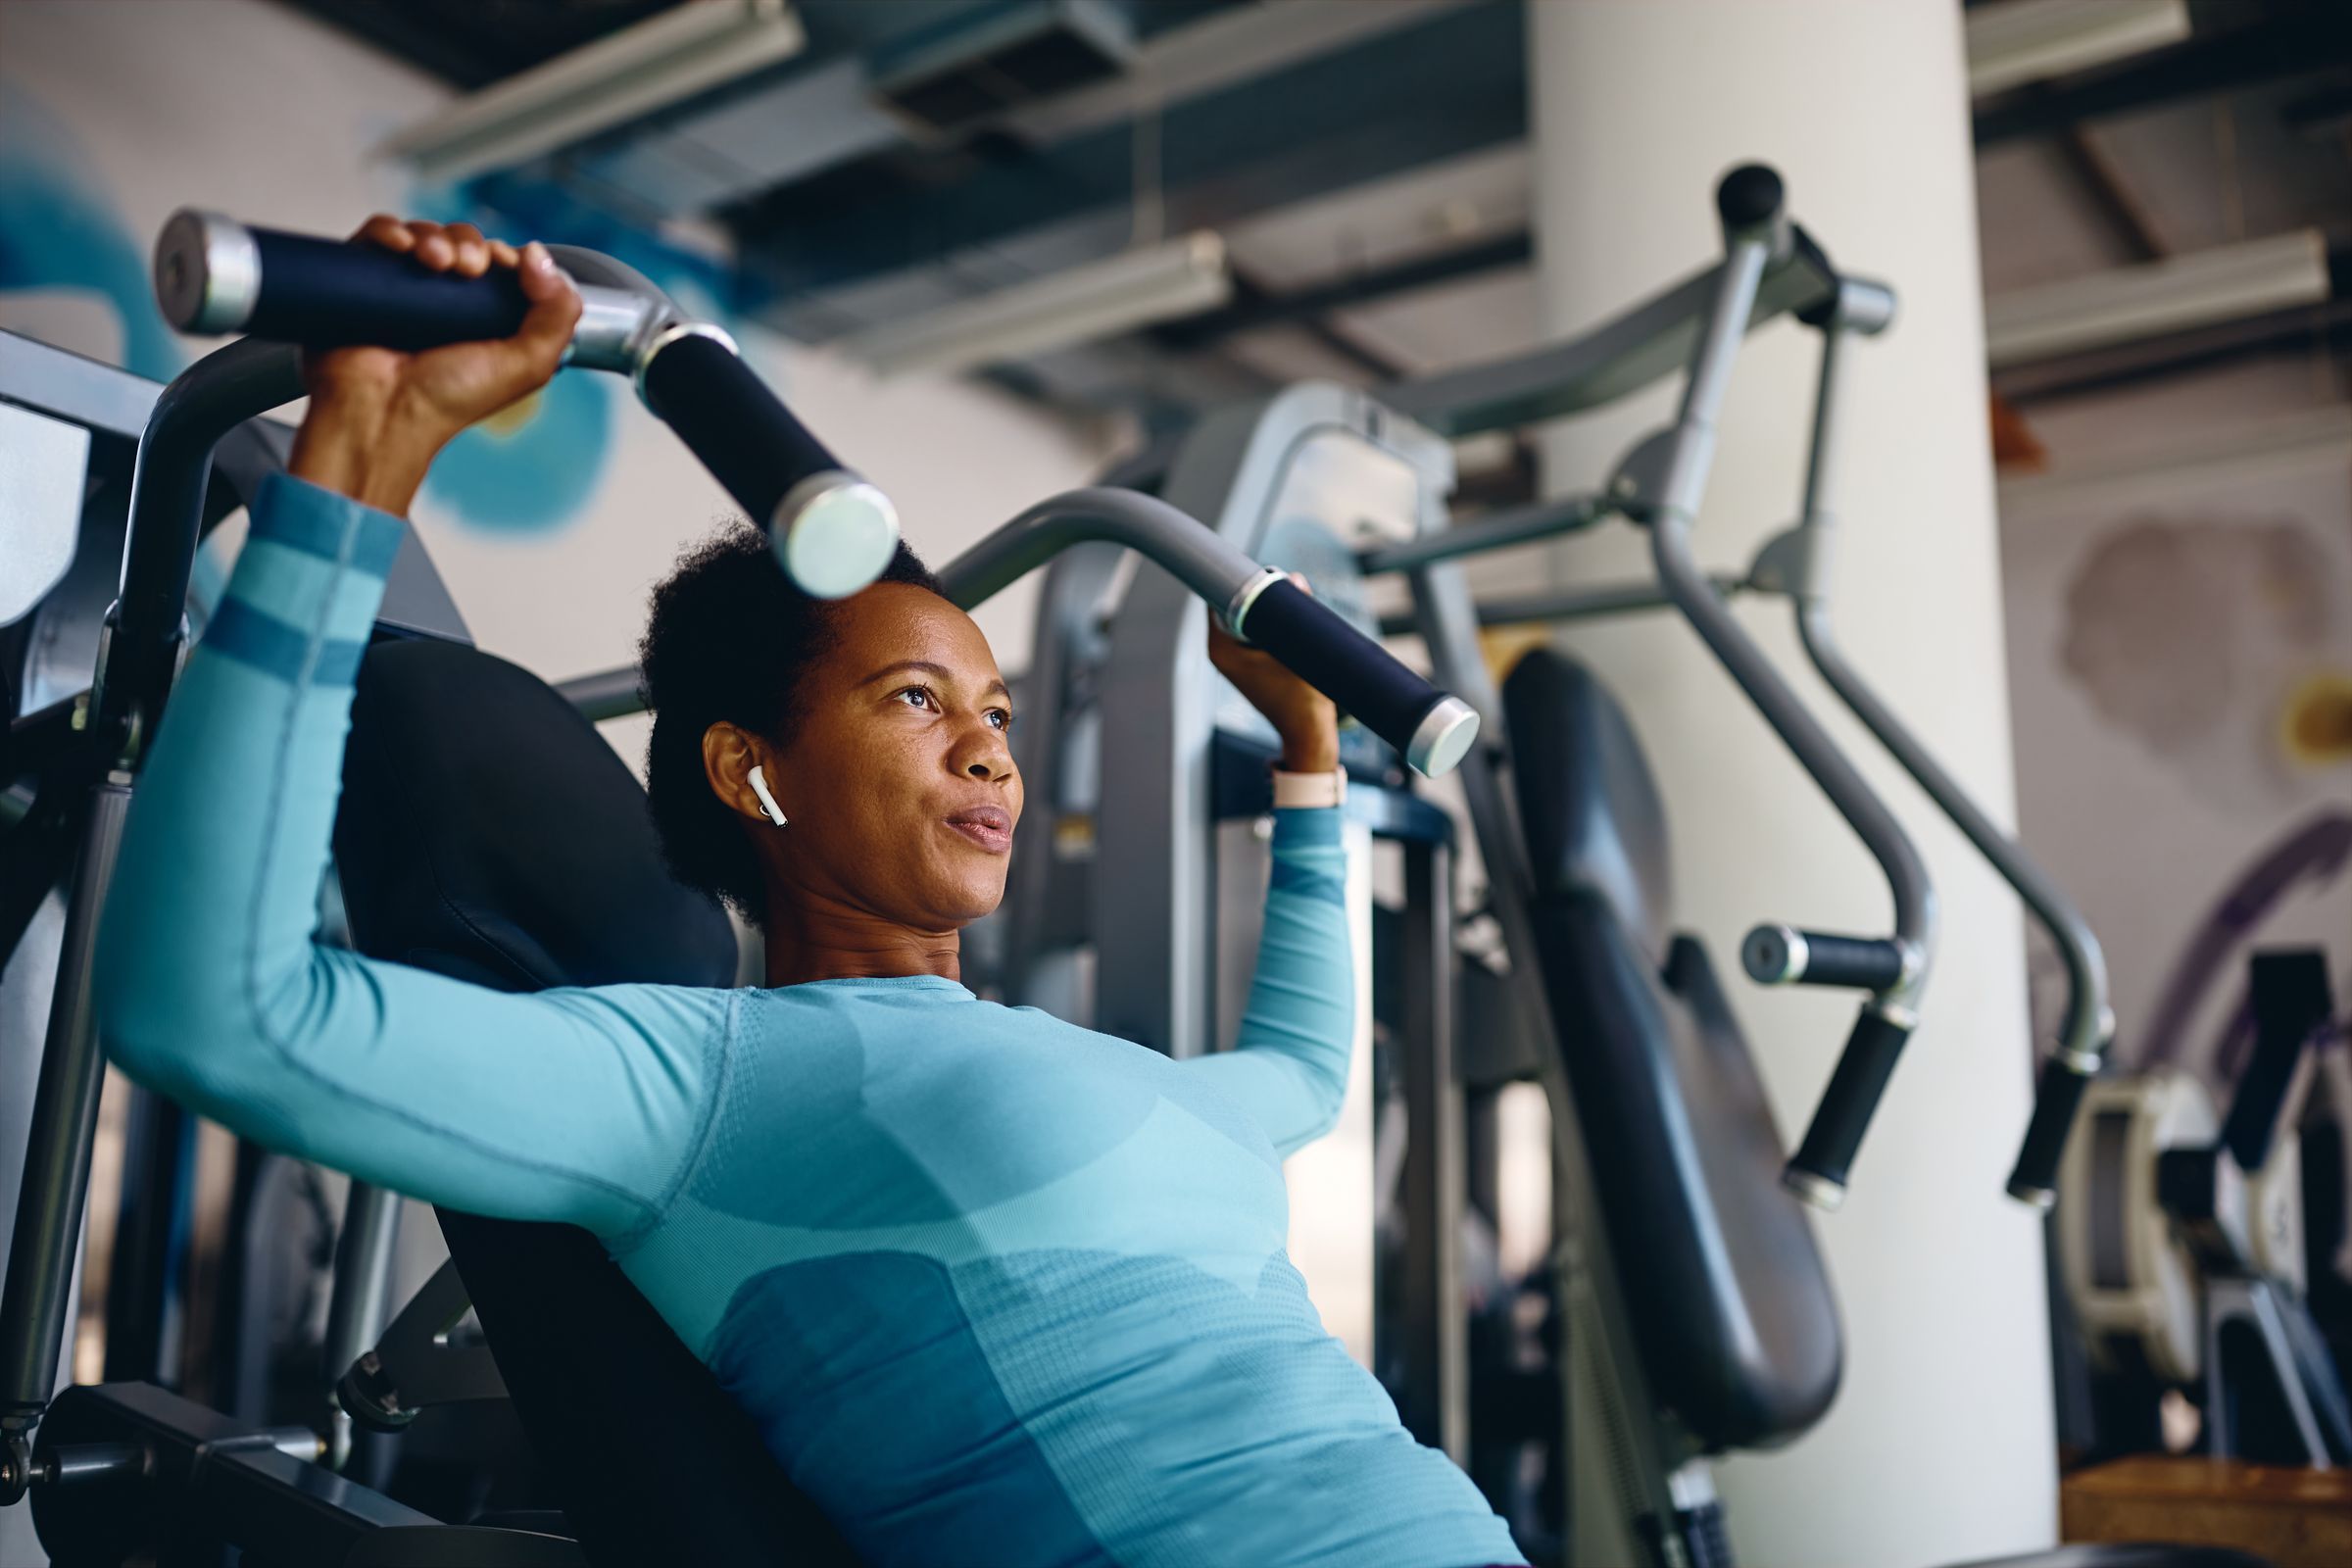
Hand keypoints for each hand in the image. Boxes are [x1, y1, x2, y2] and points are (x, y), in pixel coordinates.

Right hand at [287, 218, 581, 514]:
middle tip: (467, 268)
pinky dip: (390, 231)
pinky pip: (378, 236)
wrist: (383, 413)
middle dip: (470, 245)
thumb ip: (557, 316)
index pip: (502, 264)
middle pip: (463, 243)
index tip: (503, 263)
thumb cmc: (450, 399)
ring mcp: (405, 288)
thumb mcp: (527, 365)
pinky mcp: (364, 279)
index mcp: (488, 319)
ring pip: (424, 234)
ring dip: (435, 237)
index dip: (505, 256)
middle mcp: (447, 302)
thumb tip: (540, 256)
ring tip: (436, 263)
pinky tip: (400, 247)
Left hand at [1208, 574, 1340, 773]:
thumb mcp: (1304, 648)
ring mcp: (1231, 659)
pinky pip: (1252, 629)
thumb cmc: (1303, 697)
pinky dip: (1268, 622)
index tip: (1261, 570)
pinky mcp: (1245, 663)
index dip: (1237, 577)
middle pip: (1232, 602)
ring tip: (1292, 606)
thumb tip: (1295, 578)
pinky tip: (1291, 625)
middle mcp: (1220, 652)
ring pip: (1245, 615)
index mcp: (1222, 649)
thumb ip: (1299, 610)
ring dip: (1266, 606)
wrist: (1308, 731)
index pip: (1217, 595)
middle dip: (1257, 590)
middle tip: (1286, 586)